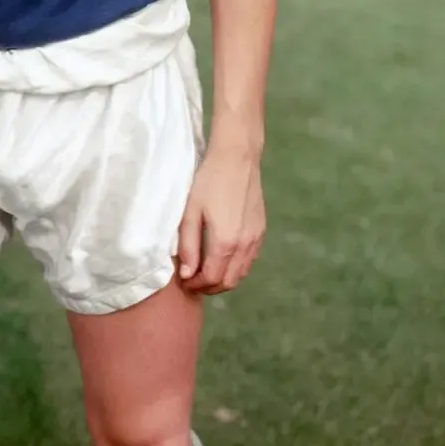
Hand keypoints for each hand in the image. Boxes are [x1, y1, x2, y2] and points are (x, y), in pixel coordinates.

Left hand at [176, 144, 264, 294]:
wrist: (237, 158)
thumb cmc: (209, 181)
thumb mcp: (191, 212)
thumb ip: (189, 246)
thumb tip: (187, 275)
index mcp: (225, 242)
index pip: (211, 279)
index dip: (196, 285)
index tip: (184, 282)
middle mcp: (244, 245)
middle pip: (228, 282)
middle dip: (209, 287)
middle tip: (193, 281)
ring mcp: (256, 239)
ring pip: (241, 274)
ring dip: (223, 279)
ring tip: (206, 271)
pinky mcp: (261, 231)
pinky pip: (250, 261)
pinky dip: (236, 267)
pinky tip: (223, 258)